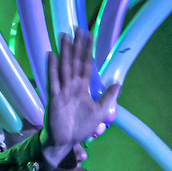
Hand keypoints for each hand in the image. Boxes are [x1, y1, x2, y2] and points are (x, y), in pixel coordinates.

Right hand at [41, 30, 120, 170]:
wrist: (65, 142)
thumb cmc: (80, 127)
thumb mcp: (99, 112)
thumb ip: (108, 97)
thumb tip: (119, 83)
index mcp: (82, 88)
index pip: (86, 65)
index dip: (88, 51)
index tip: (89, 35)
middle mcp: (72, 86)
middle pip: (75, 62)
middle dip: (77, 46)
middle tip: (77, 28)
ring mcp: (62, 90)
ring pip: (64, 67)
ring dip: (65, 52)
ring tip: (65, 36)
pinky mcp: (54, 98)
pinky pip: (53, 81)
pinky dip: (52, 68)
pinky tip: (52, 55)